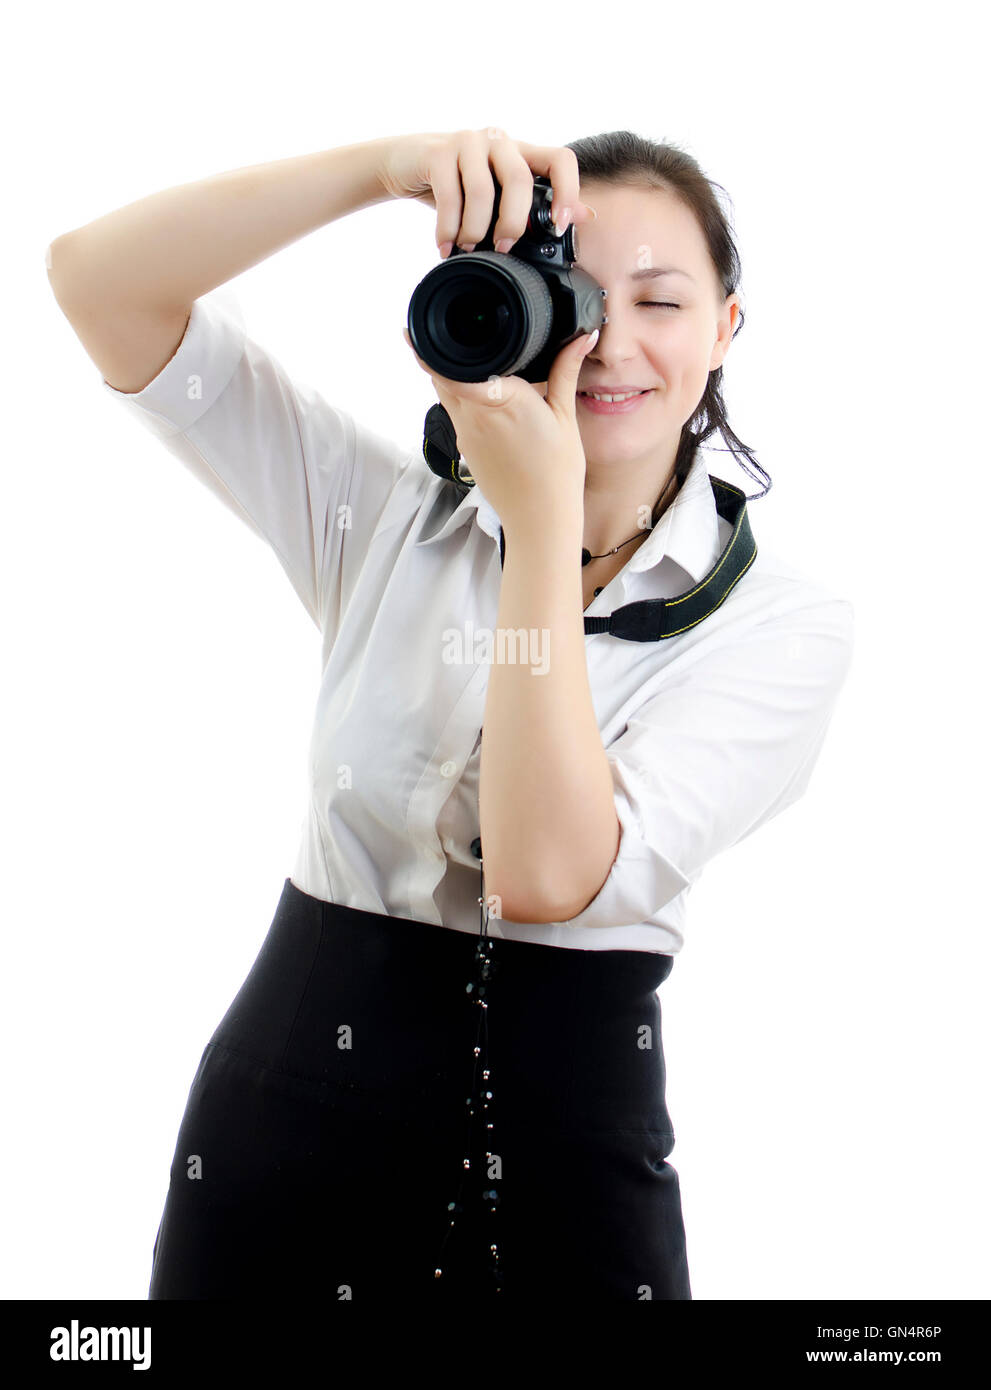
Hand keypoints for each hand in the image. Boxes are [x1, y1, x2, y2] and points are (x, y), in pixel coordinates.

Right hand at [377, 126, 595, 255]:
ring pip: (483, 191)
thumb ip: (534, 205)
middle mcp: (499, 141)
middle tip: (503, 249)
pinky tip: (444, 246)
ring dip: (475, 230)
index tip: (557, 227)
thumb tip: (584, 217)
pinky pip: (450, 196)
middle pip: (520, 180)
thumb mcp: (497, 196)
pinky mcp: (438, 152)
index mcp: (521, 152)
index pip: (560, 159)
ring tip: (467, 249)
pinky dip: (448, 229)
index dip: (567, 192)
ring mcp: (468, 142)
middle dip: (513, 222)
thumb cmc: (457, 184)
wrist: (404, 163)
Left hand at [403, 325, 598, 532]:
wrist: (540, 518)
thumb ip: (566, 370)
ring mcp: (464, 433)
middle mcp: (473, 415)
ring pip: (443, 393)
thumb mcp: (566, 416)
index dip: (430, 348)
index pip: (451, 366)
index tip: (416, 330)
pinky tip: (478, 394)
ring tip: (462, 356)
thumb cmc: (556, 472)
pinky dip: (459, 397)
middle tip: (443, 332)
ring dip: (448, 374)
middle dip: (439, 353)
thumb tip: (583, 337)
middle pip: (440, 374)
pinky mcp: (464, 447)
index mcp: (501, 399)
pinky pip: (453, 412)